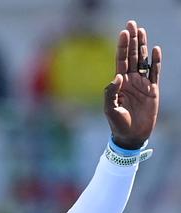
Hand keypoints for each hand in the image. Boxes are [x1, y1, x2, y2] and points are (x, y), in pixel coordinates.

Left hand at [104, 20, 161, 149]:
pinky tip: (155, 49)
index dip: (122, 46)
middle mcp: (130, 80)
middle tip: (132, 24)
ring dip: (142, 46)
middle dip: (131, 40)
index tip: (123, 32)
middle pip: (131, 55)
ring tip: (142, 31)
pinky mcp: (152, 89)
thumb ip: (110, 92)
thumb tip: (118, 76)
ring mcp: (142, 83)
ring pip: (142, 60)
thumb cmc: (117, 123)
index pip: (120, 60)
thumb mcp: (109, 108)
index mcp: (118, 83)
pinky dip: (156, 61)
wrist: (131, 135)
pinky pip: (155, 72)